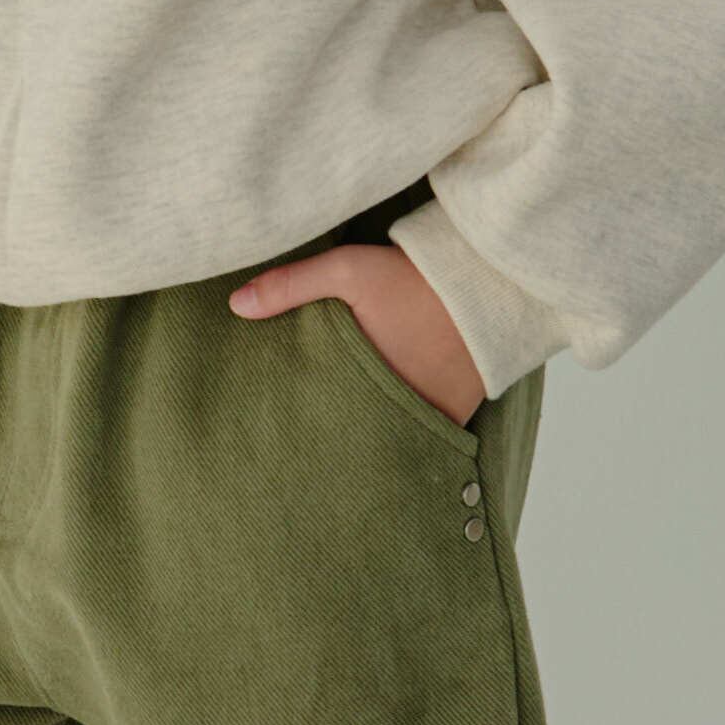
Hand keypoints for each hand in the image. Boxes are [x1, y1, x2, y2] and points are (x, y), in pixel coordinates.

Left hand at [226, 237, 486, 427]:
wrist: (489, 279)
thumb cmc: (415, 277)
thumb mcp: (349, 271)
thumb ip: (292, 285)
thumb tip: (235, 305)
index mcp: (370, 385)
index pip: (326, 427)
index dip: (304, 434)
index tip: (281, 437)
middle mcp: (405, 413)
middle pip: (358, 442)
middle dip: (334, 441)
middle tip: (303, 454)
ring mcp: (434, 418)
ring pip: (390, 440)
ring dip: (370, 437)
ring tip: (341, 444)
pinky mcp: (458, 415)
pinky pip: (423, 432)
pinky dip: (405, 430)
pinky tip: (384, 425)